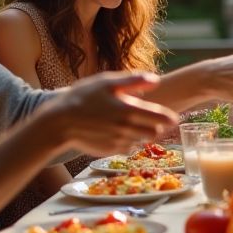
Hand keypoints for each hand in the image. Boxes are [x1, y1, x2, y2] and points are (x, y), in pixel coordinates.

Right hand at [40, 71, 176, 153]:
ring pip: (141, 141)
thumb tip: (156, 81)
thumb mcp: (107, 82)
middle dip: (157, 127)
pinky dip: (128, 141)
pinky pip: (127, 148)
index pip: (161, 118)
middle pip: (154, 133)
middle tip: (155, 121)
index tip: (174, 118)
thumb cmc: (82, 97)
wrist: (59, 122)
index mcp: (129, 110)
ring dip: (142, 135)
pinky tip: (119, 132)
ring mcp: (118, 142)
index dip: (169, 118)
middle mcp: (127, 129)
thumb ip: (134, 81)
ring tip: (134, 125)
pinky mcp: (110, 151)